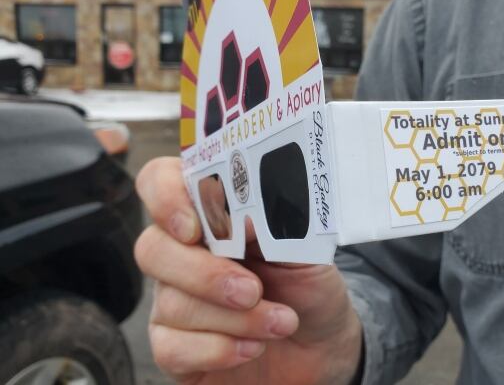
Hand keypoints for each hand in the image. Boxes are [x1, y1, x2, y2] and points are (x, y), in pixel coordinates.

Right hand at [134, 157, 362, 383]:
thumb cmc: (309, 285)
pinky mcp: (174, 348)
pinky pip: (169, 349)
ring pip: (171, 304)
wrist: (323, 342)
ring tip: (281, 323)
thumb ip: (274, 223)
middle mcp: (182, 253)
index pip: (160, 181)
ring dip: (234, 319)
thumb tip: (241, 216)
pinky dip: (218, 350)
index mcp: (211, 214)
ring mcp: (173, 300)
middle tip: (253, 291)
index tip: (197, 227)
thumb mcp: (306, 246)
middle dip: (206, 274)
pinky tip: (252, 348)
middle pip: (151, 248)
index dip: (165, 196)